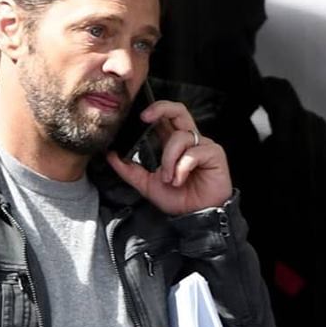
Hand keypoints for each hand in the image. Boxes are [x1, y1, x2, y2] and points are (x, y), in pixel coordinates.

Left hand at [106, 99, 232, 214]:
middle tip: (145, 117)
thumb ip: (129, 170)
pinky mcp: (215, 154)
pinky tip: (180, 181)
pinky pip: (193, 153)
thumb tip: (110, 155)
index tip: (138, 115)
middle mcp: (188, 140)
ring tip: (169, 179)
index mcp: (173, 144)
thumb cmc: (178, 199)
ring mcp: (202, 145)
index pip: (165, 118)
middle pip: (178, 110)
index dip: (154, 110)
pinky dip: (182, 168)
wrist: (196, 217)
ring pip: (180, 137)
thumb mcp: (147, 185)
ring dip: (168, 159)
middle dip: (161, 109)